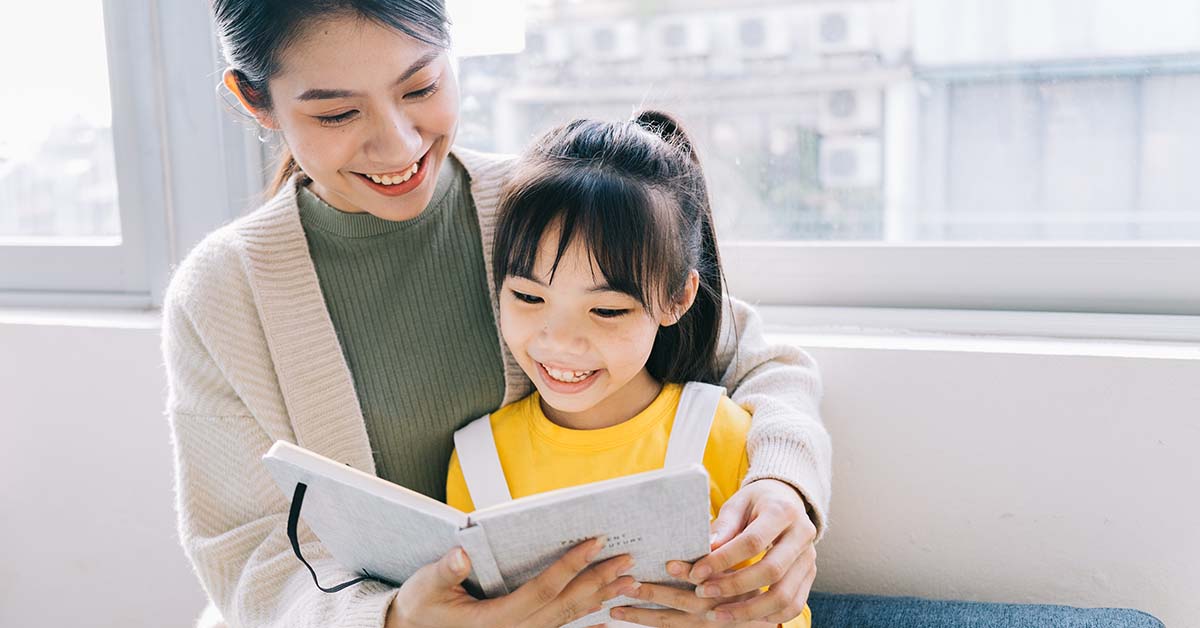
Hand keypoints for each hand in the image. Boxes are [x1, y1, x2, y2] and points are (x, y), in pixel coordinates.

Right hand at [386, 537, 638, 627]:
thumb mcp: (425, 588)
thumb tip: (461, 555)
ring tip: (628, 583)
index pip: (543, 588)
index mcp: (496, 620)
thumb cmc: (419, 610)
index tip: (596, 542)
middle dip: (598, 581)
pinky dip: (585, 624)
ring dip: (600, 599)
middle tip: (627, 562)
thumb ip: (445, 572)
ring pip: (568, 619)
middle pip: (565, 605)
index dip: (571, 565)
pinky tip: (607, 620)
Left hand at [622, 479, 816, 624]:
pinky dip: (767, 616)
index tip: (696, 572)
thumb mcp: (738, 503)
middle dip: (733, 586)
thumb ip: (724, 526)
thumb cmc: (756, 502)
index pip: (753, 542)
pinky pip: (793, 606)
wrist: (787, 500)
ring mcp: (809, 558)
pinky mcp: (809, 575)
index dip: (723, 560)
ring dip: (748, 610)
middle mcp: (802, 535)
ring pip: (784, 596)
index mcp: (783, 511)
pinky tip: (741, 616)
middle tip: (702, 592)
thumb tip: (707, 549)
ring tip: (716, 613)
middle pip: (771, 571)